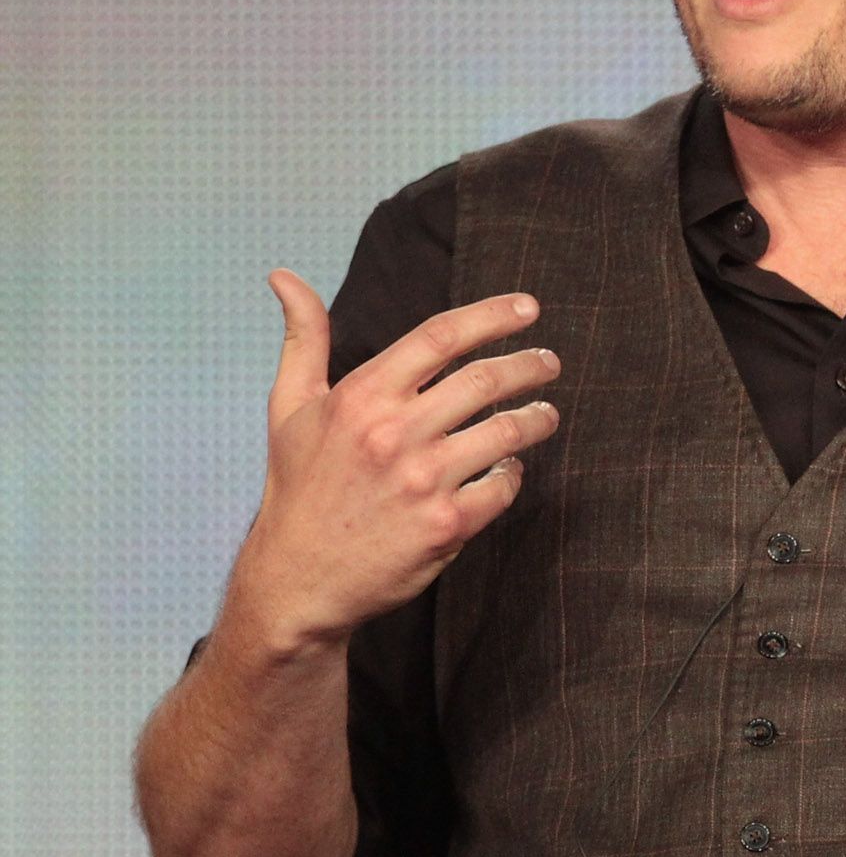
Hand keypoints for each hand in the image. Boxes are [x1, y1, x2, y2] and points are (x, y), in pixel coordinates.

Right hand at [232, 274, 561, 648]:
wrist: (297, 580)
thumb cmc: (298, 487)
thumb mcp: (290, 408)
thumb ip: (304, 339)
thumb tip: (285, 277)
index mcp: (362, 397)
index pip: (441, 337)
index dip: (493, 316)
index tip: (529, 307)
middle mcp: (394, 434)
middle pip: (485, 380)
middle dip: (529, 366)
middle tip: (549, 362)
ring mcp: (423, 481)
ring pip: (506, 434)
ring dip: (536, 419)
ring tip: (546, 414)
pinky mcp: (446, 526)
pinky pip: (502, 488)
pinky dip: (513, 474)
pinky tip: (511, 468)